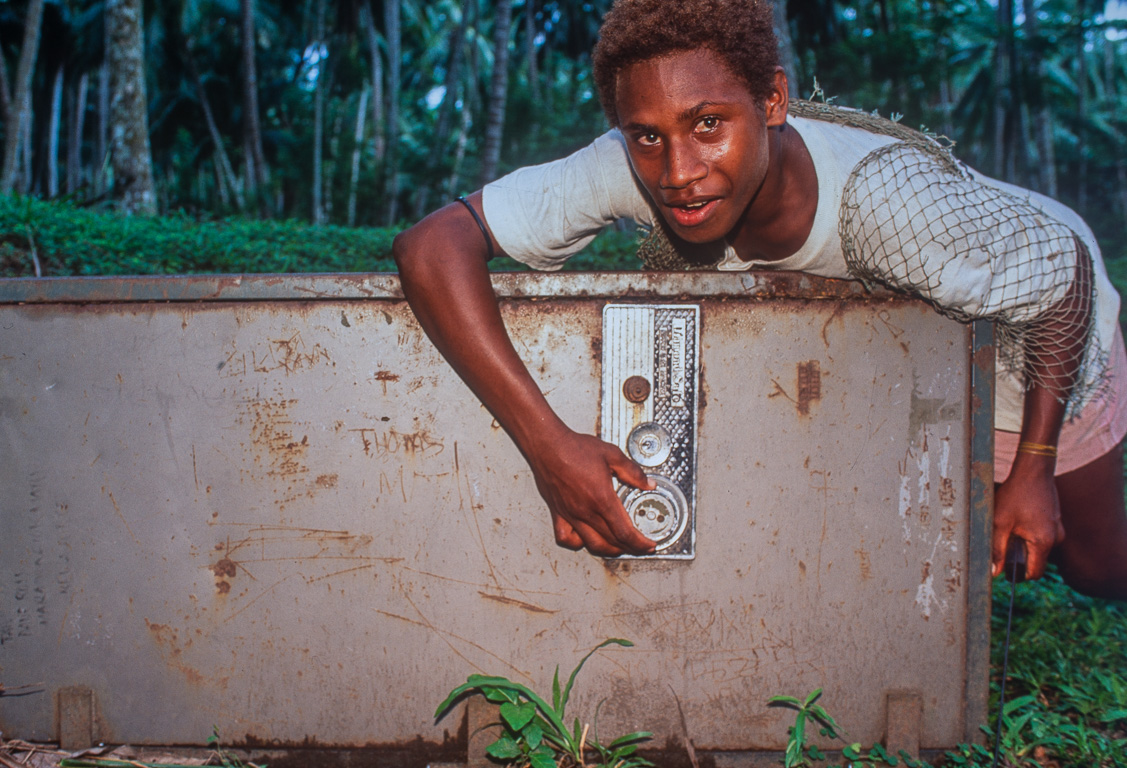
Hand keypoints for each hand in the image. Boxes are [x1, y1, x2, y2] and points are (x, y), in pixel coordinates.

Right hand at [525, 429, 657, 556]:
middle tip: (640, 547)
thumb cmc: (574, 449)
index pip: (625, 532)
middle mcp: (586, 511)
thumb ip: (633, 472)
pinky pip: (566, 538)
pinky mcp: (558, 514)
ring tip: (620, 547)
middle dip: (631, 548)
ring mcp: (571, 515)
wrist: (547, 446)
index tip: (649, 545)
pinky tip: (585, 539)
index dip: (640, 543)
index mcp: (602, 499)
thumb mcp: (612, 455)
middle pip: (612, 541)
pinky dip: (577, 543)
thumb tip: (647, 483)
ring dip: (609, 550)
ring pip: (592, 544)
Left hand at [992, 459, 1064, 579]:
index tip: (1004, 570)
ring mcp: (1058, 530)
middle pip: (1036, 560)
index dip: (1018, 575)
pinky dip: (1030, 534)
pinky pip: (1042, 536)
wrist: (1033, 472)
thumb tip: (994, 572)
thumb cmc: (1016, 495)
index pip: (1034, 572)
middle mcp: (1056, 538)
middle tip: (1004, 541)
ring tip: (1010, 527)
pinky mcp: (1056, 522)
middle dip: (1019, 556)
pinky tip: (1019, 520)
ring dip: (1024, 543)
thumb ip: (997, 549)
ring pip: (1038, 547)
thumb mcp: (1000, 522)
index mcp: (1044, 542)